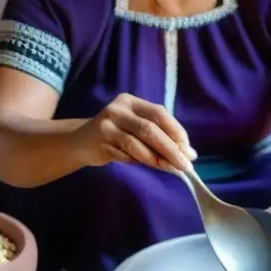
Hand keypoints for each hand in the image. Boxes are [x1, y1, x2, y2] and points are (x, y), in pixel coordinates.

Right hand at [75, 93, 196, 172]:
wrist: (80, 141)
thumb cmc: (117, 133)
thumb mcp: (136, 126)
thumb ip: (160, 135)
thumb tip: (189, 154)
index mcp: (131, 101)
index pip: (159, 114)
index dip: (176, 132)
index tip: (188, 150)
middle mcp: (117, 110)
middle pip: (149, 129)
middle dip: (170, 148)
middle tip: (184, 165)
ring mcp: (106, 127)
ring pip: (137, 144)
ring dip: (157, 159)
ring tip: (171, 168)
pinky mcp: (100, 145)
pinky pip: (125, 156)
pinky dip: (140, 162)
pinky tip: (149, 166)